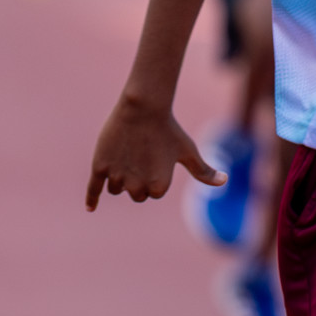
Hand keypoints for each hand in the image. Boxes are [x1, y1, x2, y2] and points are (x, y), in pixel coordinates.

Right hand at [86, 99, 224, 210]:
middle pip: (134, 194)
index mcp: (157, 188)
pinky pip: (94, 189)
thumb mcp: (188, 150)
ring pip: (116, 188)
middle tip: (143, 156)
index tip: (157, 158)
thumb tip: (225, 181)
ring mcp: (116, 177)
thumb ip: (203, 171)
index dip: (155, 175)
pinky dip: (92, 199)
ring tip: (129, 155)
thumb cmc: (169, 130)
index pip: (153, 193)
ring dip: (121, 178)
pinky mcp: (99, 167)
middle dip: (137, 180)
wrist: (143, 107)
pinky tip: (90, 208)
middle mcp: (136, 186)